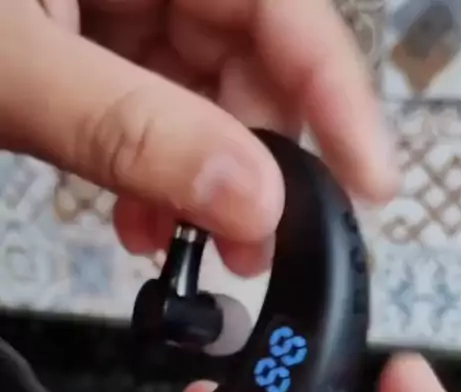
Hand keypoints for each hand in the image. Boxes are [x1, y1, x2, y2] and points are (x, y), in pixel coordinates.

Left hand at [0, 1, 398, 275]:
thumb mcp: (14, 71)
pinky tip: (141, 215)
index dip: (337, 98)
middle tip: (255, 242)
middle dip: (259, 157)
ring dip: (201, 175)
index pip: (285, 6)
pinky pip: (154, 98)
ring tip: (181, 242)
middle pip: (251, 53)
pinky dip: (155, 164)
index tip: (369, 184)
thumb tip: (248, 201)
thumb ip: (133, 133)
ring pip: (204, 88)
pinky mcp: (92, 32)